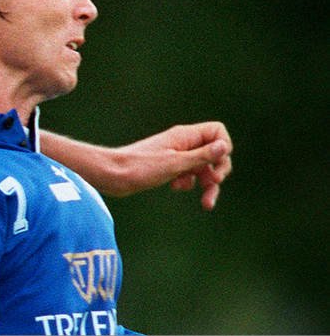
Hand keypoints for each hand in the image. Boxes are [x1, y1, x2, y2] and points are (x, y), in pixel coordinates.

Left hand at [110, 121, 231, 207]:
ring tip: (207, 204)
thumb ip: (200, 156)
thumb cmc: (139, 168)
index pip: (217, 131)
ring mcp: (175, 155)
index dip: (223, 147)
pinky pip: (188, 174)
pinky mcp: (167, 168)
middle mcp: (182, 143)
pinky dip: (187, 183)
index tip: (215, 165)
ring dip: (206, 184)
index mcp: (184, 136)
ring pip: (202, 167)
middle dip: (217, 171)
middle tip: (213, 183)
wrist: (110, 175)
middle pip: (214, 152)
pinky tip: (175, 187)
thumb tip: (224, 146)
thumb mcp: (174, 164)